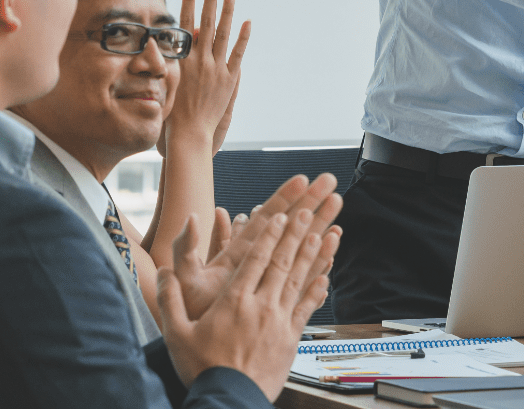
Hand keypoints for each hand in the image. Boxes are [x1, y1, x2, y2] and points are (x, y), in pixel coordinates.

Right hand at [159, 207, 340, 398]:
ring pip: (298, 280)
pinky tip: (326, 276)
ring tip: (324, 232)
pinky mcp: (291, 337)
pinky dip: (318, 290)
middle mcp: (260, 306)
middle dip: (296, 234)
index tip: (281, 215)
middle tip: (309, 210)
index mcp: (233, 301)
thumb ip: (169, 300)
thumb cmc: (201, 368)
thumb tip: (162, 272)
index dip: (269, 235)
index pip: (255, 259)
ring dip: (312, 254)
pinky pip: (307, 308)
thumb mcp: (175, 334)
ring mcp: (279, 321)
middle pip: (281, 262)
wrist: (227, 400)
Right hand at [165, 0, 250, 155]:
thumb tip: (166, 44)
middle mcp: (200, 61)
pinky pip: (238, 54)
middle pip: (206, 23)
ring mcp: (216, 68)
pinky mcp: (230, 79)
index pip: (186, 24)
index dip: (189, 3)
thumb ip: (171, 62)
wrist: (188, 134)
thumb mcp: (168, 83)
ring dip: (227, 12)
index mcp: (183, 60)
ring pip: (223, 34)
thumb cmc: (174, 114)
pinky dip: (243, 37)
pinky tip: (247, 22)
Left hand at [172, 173, 340, 319]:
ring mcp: (273, 277)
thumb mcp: (186, 276)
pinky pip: (304, 278)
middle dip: (311, 201)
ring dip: (321, 227)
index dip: (285, 197)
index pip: (268, 216)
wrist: (202, 343)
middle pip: (291, 224)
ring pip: (302, 247)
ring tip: (337, 208)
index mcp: (242, 249)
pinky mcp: (281, 297)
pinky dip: (318, 265)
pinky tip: (332, 255)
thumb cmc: (193, 309)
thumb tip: (194, 218)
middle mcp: (261, 258)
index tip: (303, 179)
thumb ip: (188, 249)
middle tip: (330, 181)